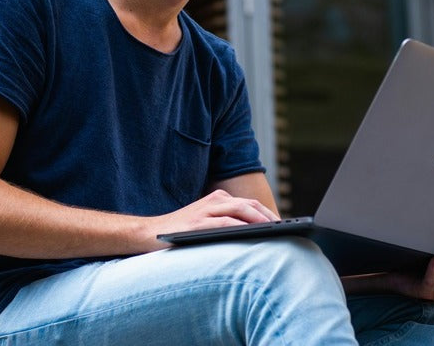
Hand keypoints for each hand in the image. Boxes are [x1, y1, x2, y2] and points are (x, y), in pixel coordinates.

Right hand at [150, 189, 278, 248]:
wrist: (148, 233)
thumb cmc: (180, 232)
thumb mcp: (205, 222)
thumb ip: (225, 222)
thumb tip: (254, 234)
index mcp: (217, 199)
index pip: (249, 204)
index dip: (268, 213)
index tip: (282, 225)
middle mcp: (214, 200)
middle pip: (250, 205)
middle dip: (269, 216)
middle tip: (285, 229)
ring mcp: (205, 210)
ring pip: (241, 210)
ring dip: (260, 220)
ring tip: (275, 231)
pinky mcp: (198, 223)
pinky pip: (225, 222)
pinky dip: (241, 227)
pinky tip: (253, 233)